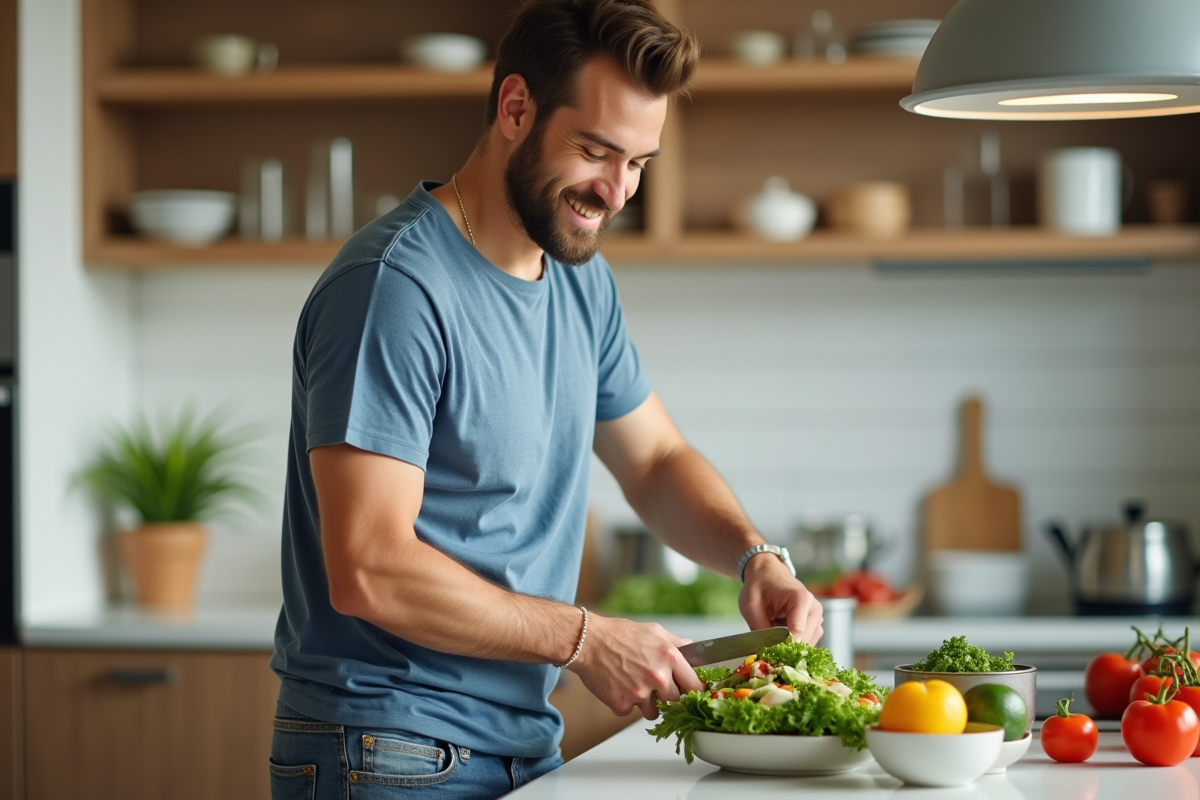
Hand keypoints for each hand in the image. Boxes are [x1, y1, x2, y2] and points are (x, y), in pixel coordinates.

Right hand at [568, 614, 705, 719]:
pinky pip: (630, 712)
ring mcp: (640, 693)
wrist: (587, 642)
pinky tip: (618, 686)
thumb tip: (690, 647)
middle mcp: (658, 677)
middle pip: (675, 702)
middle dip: (666, 696)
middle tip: (653, 685)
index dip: (692, 690)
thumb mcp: (653, 631)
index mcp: (670, 657)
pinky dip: (624, 703)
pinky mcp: (622, 704)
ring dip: (646, 703)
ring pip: (653, 712)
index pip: (694, 686)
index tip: (689, 692)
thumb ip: (675, 642)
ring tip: (633, 685)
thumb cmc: (618, 634)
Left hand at [739, 554, 823, 644]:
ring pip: (805, 644)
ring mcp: (817, 617)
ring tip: (773, 630)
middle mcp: (815, 609)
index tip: (768, 651)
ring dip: (788, 644)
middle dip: (785, 646)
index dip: (782, 646)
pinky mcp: (815, 624)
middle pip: (803, 641)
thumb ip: (760, 629)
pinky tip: (781, 631)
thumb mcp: (751, 606)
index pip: (797, 633)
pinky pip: (806, 642)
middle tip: (766, 643)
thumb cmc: (759, 586)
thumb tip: (766, 652)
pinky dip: (792, 642)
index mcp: (802, 599)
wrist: (767, 574)